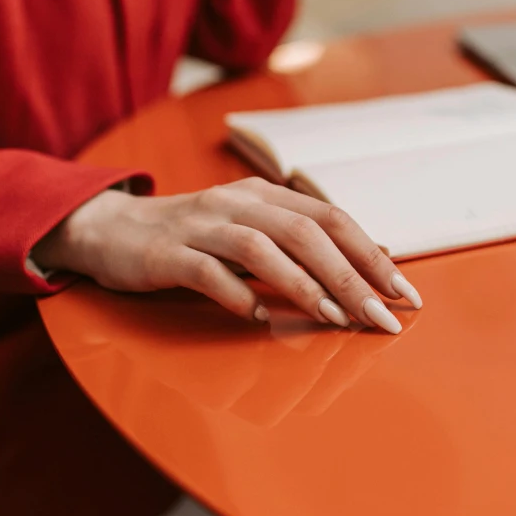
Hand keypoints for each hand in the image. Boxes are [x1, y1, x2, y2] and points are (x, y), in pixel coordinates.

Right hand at [33, 177, 421, 332]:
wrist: (111, 230)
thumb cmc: (193, 238)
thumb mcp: (251, 231)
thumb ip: (303, 243)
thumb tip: (373, 258)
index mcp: (263, 196)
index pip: (331, 217)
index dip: (371, 254)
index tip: (403, 295)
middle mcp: (236, 203)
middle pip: (305, 231)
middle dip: (349, 275)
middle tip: (380, 317)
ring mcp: (200, 226)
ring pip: (260, 248)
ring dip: (302, 284)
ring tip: (333, 317)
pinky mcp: (167, 253)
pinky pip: (206, 271)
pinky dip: (236, 294)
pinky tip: (256, 318)